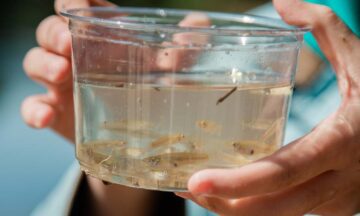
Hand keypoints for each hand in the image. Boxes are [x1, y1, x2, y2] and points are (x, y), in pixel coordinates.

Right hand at [22, 0, 209, 142]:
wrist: (133, 133)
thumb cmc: (145, 88)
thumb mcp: (165, 68)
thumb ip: (183, 47)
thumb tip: (199, 24)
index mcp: (99, 37)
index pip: (77, 9)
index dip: (71, 3)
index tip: (75, 6)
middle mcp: (75, 55)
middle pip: (49, 32)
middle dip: (54, 34)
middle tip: (68, 44)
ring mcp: (61, 83)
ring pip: (35, 62)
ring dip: (43, 65)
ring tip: (61, 73)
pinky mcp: (56, 110)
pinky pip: (33, 105)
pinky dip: (33, 110)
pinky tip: (44, 116)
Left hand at [177, 1, 359, 214]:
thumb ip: (323, 26)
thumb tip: (282, 2)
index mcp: (342, 141)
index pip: (282, 171)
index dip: (237, 183)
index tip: (195, 182)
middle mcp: (339, 180)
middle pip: (272, 207)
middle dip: (224, 206)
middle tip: (186, 187)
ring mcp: (339, 199)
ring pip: (279, 215)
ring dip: (237, 209)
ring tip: (204, 190)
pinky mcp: (337, 205)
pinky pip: (290, 210)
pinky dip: (259, 205)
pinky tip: (238, 190)